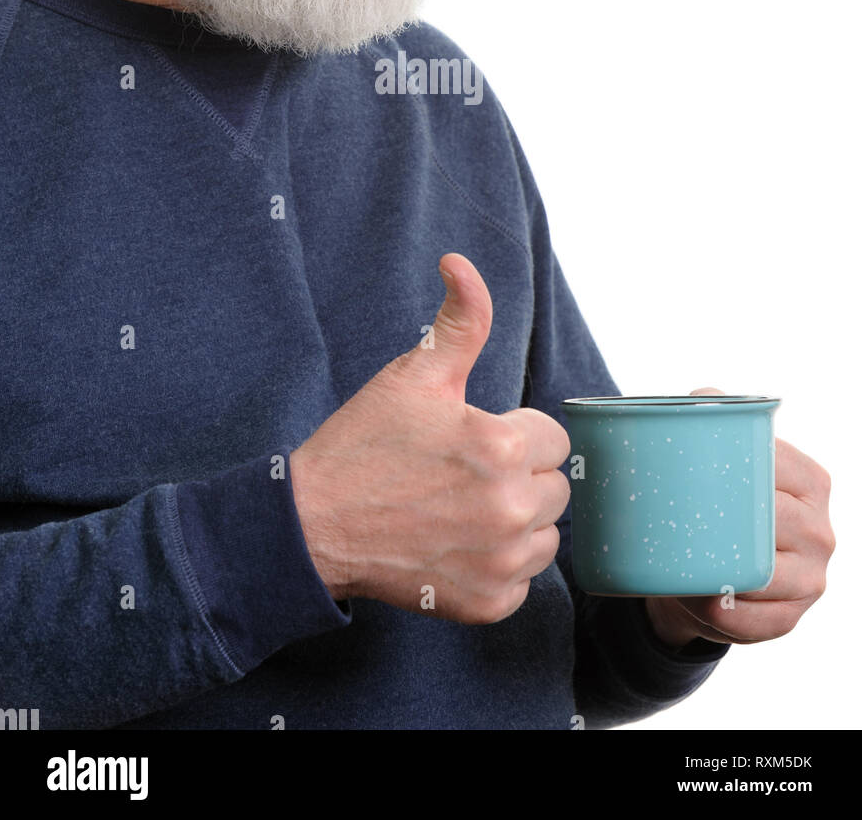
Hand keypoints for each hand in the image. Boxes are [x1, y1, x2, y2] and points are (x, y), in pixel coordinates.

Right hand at [290, 253, 571, 623]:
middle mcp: (510, 508)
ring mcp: (499, 562)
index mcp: (502, 447)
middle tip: (462, 474)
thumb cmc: (363, 445)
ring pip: (546, 535)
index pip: (551, 437)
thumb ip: (460, 320)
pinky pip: (523, 582)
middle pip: (554, 486)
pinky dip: (498, 568)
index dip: (512, 432)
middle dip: (519, 475)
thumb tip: (460, 263)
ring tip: (460, 509)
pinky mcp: (486, 604)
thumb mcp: (414, 374)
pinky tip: (457, 546)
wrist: (313, 524)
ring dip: (516, 523)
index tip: (471, 439)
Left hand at [644, 387, 835, 649]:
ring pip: (765, 577)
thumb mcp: (719, 451)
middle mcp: (821, 530)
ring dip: (720, 573)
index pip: (774, 470)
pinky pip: (758, 622)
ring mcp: (813, 579)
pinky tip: (703, 601)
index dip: (732, 471)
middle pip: (770, 524)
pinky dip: (725, 615)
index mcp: (811, 482)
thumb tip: (699, 398)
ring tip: (679, 562)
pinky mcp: (792, 619)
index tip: (690, 474)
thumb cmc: (715, 500)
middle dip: (723, 524)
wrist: (708, 569)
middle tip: (676, 518)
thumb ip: (711, 410)